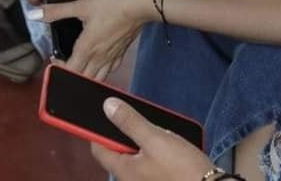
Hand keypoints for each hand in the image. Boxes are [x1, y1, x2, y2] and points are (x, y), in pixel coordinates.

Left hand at [40, 0, 147, 79]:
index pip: (69, 72)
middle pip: (82, 79)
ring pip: (96, 78)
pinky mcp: (121, 54)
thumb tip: (35, 14)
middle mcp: (99, 58)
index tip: (54, 59)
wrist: (141, 5)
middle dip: (70, 75)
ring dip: (85, 76)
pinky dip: (100, 72)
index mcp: (87, 48)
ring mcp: (112, 58)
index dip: (59, 70)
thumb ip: (57, 11)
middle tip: (63, 63)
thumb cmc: (113, 3)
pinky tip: (98, 64)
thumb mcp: (82, 4)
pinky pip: (108, 71)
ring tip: (78, 65)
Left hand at [91, 98, 213, 180]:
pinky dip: (154, 149)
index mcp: (124, 170)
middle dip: (125, 132)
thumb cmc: (182, 169)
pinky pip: (149, 162)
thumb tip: (107, 106)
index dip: (98, 129)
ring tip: (157, 130)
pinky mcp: (160, 179)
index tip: (105, 113)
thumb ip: (130, 122)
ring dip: (142, 139)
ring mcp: (146, 180)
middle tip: (138, 118)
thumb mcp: (155, 138)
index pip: (98, 148)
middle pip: (117, 151)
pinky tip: (168, 143)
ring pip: (135, 155)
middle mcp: (131, 179)